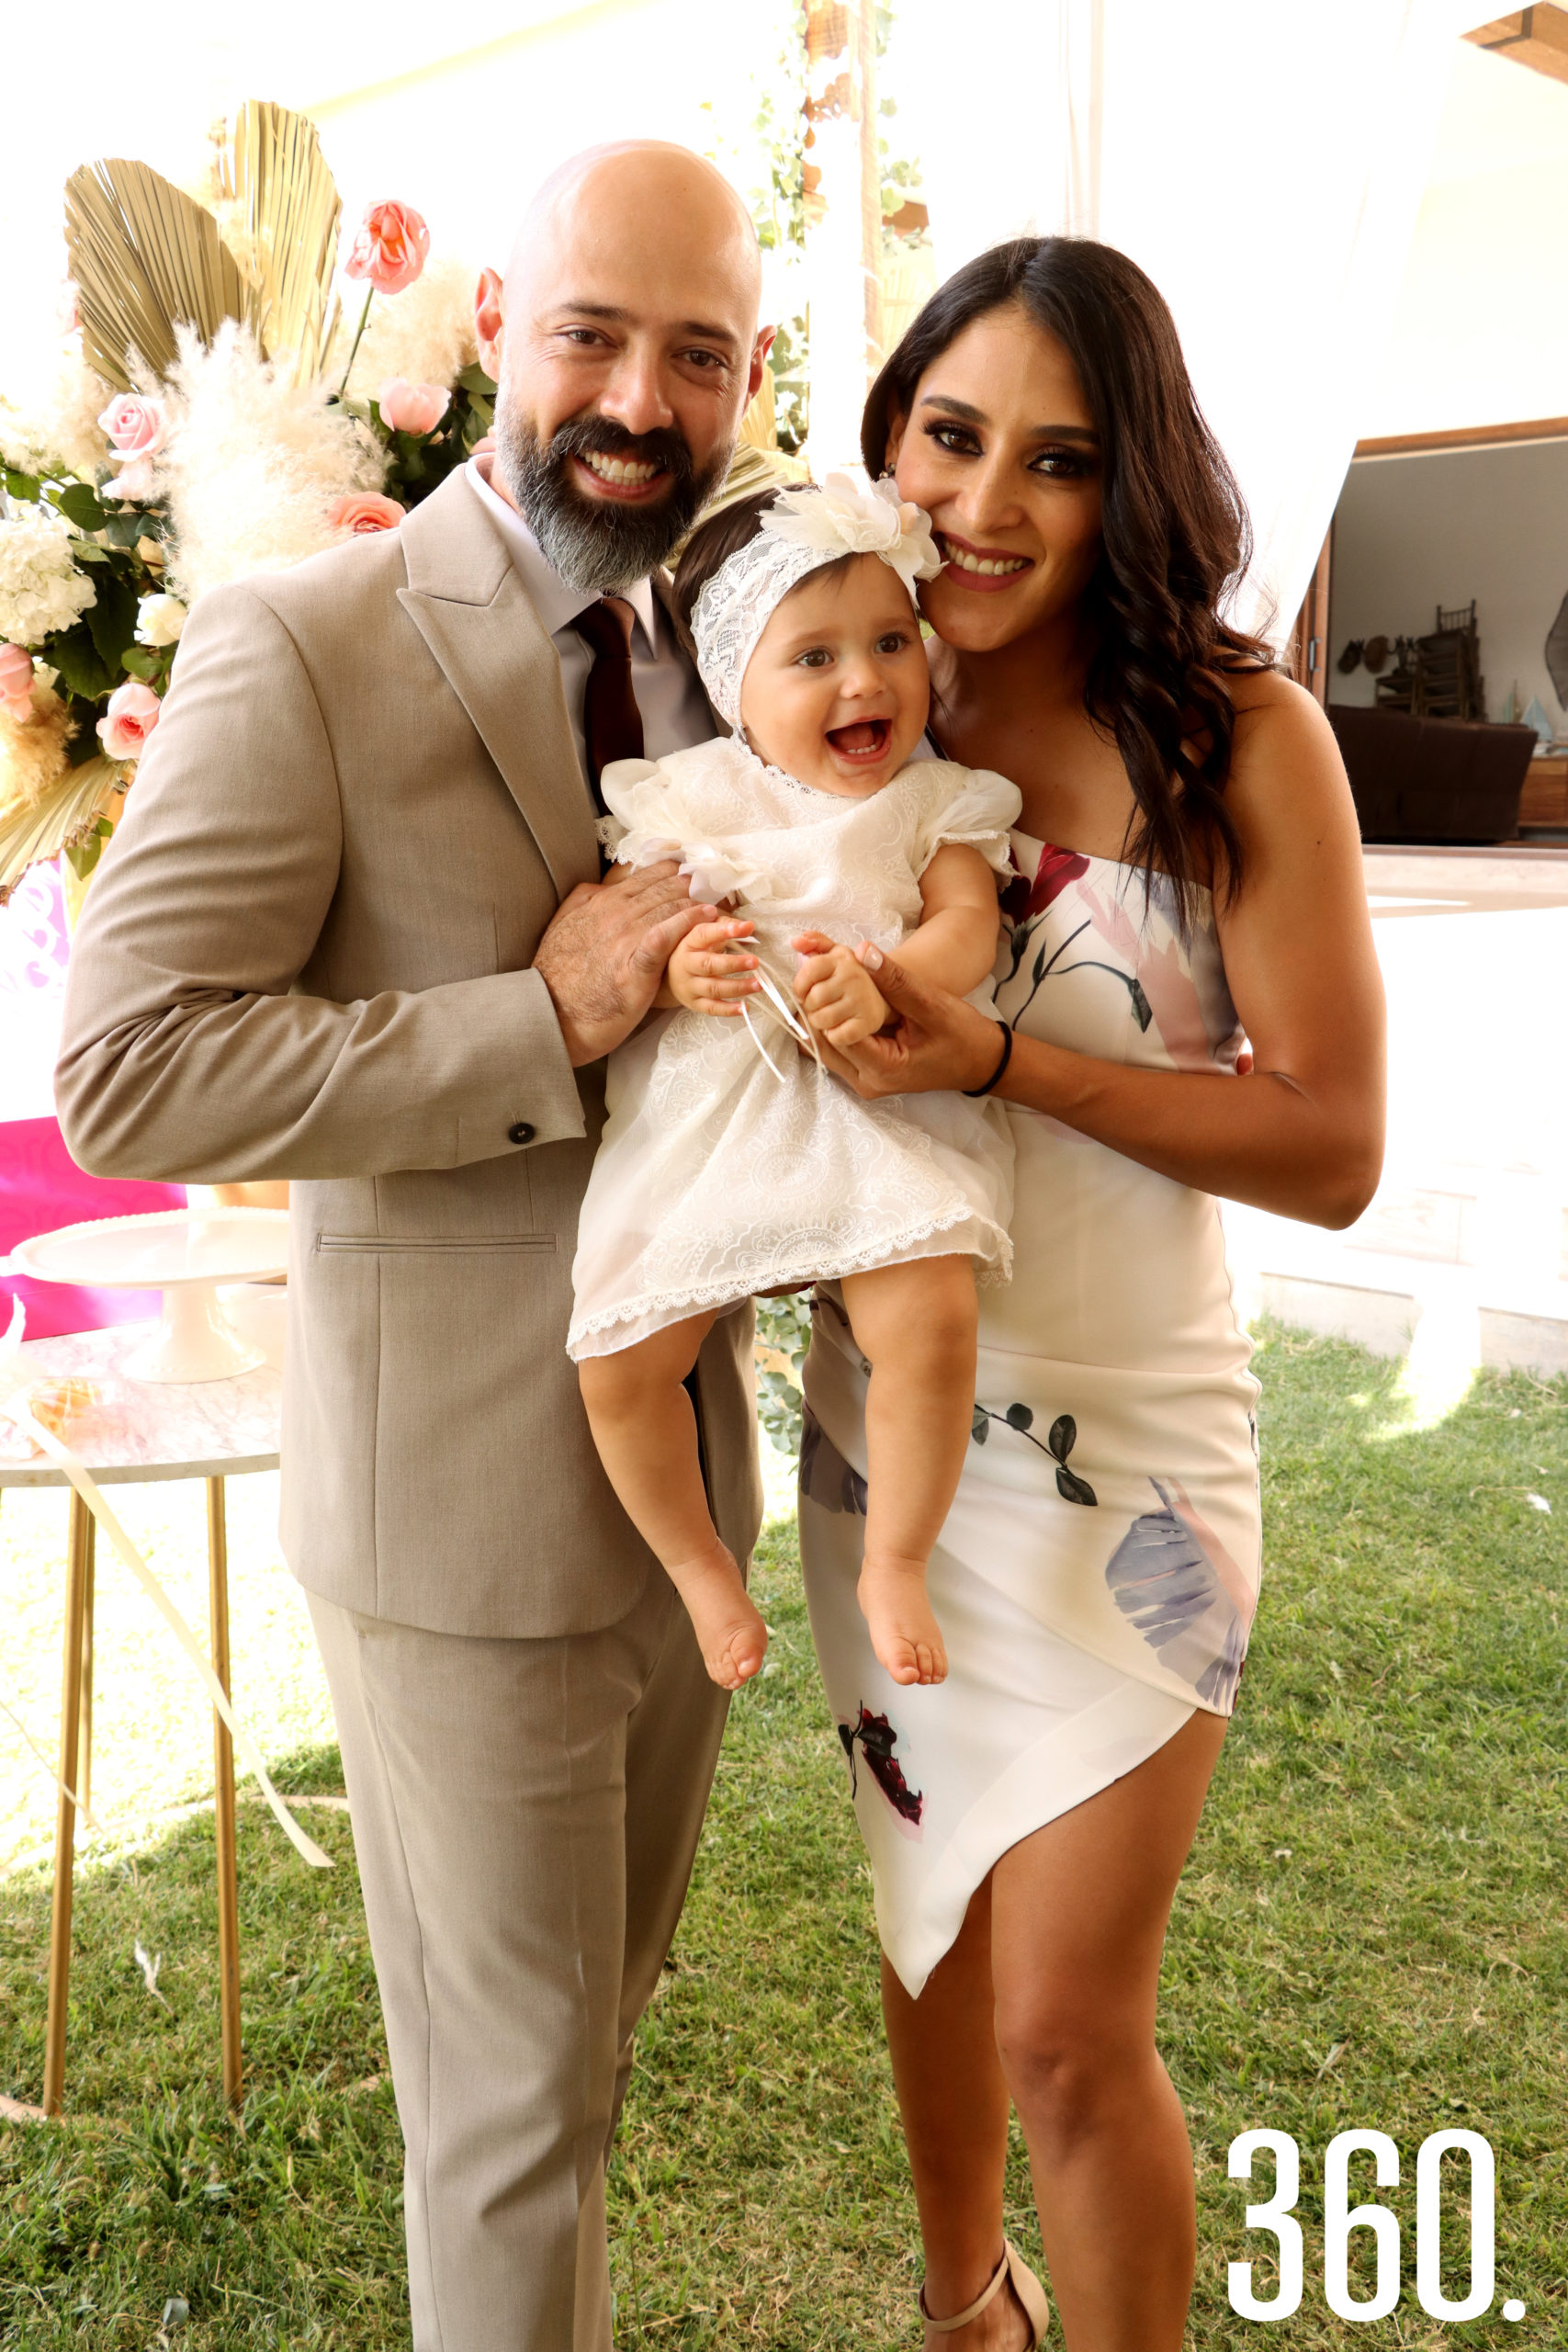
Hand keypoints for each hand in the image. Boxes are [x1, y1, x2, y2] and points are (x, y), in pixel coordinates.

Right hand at [534, 861, 717, 1064]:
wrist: (551, 1013)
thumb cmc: (558, 975)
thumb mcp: (564, 925)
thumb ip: (584, 900)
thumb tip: (600, 886)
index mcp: (601, 902)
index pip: (648, 877)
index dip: (675, 872)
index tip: (695, 870)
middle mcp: (616, 914)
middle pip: (666, 889)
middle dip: (694, 884)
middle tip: (718, 882)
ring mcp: (626, 938)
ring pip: (671, 907)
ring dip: (700, 902)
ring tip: (723, 900)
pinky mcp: (636, 965)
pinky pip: (667, 935)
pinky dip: (689, 922)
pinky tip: (707, 918)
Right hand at [667, 919, 760, 1015]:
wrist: (670, 975)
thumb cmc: (695, 950)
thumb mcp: (704, 934)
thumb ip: (724, 926)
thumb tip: (748, 926)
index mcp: (689, 943)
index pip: (704, 934)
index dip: (724, 931)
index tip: (746, 927)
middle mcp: (686, 965)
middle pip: (708, 965)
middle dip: (733, 963)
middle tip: (754, 961)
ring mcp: (690, 986)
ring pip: (713, 988)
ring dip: (737, 987)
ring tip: (758, 984)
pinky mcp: (695, 1003)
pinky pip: (712, 1008)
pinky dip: (729, 1010)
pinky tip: (745, 1007)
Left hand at [790, 930, 889, 1048]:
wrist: (886, 998)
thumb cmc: (851, 979)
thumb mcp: (837, 955)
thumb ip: (816, 943)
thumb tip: (796, 941)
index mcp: (844, 958)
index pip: (810, 968)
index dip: (800, 985)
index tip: (803, 991)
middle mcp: (855, 976)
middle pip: (813, 998)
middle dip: (811, 1006)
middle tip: (822, 1005)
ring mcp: (864, 999)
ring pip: (821, 1019)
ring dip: (820, 1022)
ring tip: (831, 1015)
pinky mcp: (870, 1021)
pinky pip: (836, 1036)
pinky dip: (834, 1036)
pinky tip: (841, 1027)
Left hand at [816, 941, 1007, 1096]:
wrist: (981, 1061)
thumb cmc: (962, 1035)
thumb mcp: (930, 1002)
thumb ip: (894, 979)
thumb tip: (861, 951)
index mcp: (882, 1068)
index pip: (833, 1032)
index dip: (823, 999)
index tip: (822, 970)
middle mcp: (867, 1082)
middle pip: (820, 1043)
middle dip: (814, 1007)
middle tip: (812, 972)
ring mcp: (865, 1081)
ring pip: (824, 1048)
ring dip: (820, 1015)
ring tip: (823, 982)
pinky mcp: (867, 1074)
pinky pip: (837, 1049)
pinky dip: (832, 1023)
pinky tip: (836, 999)